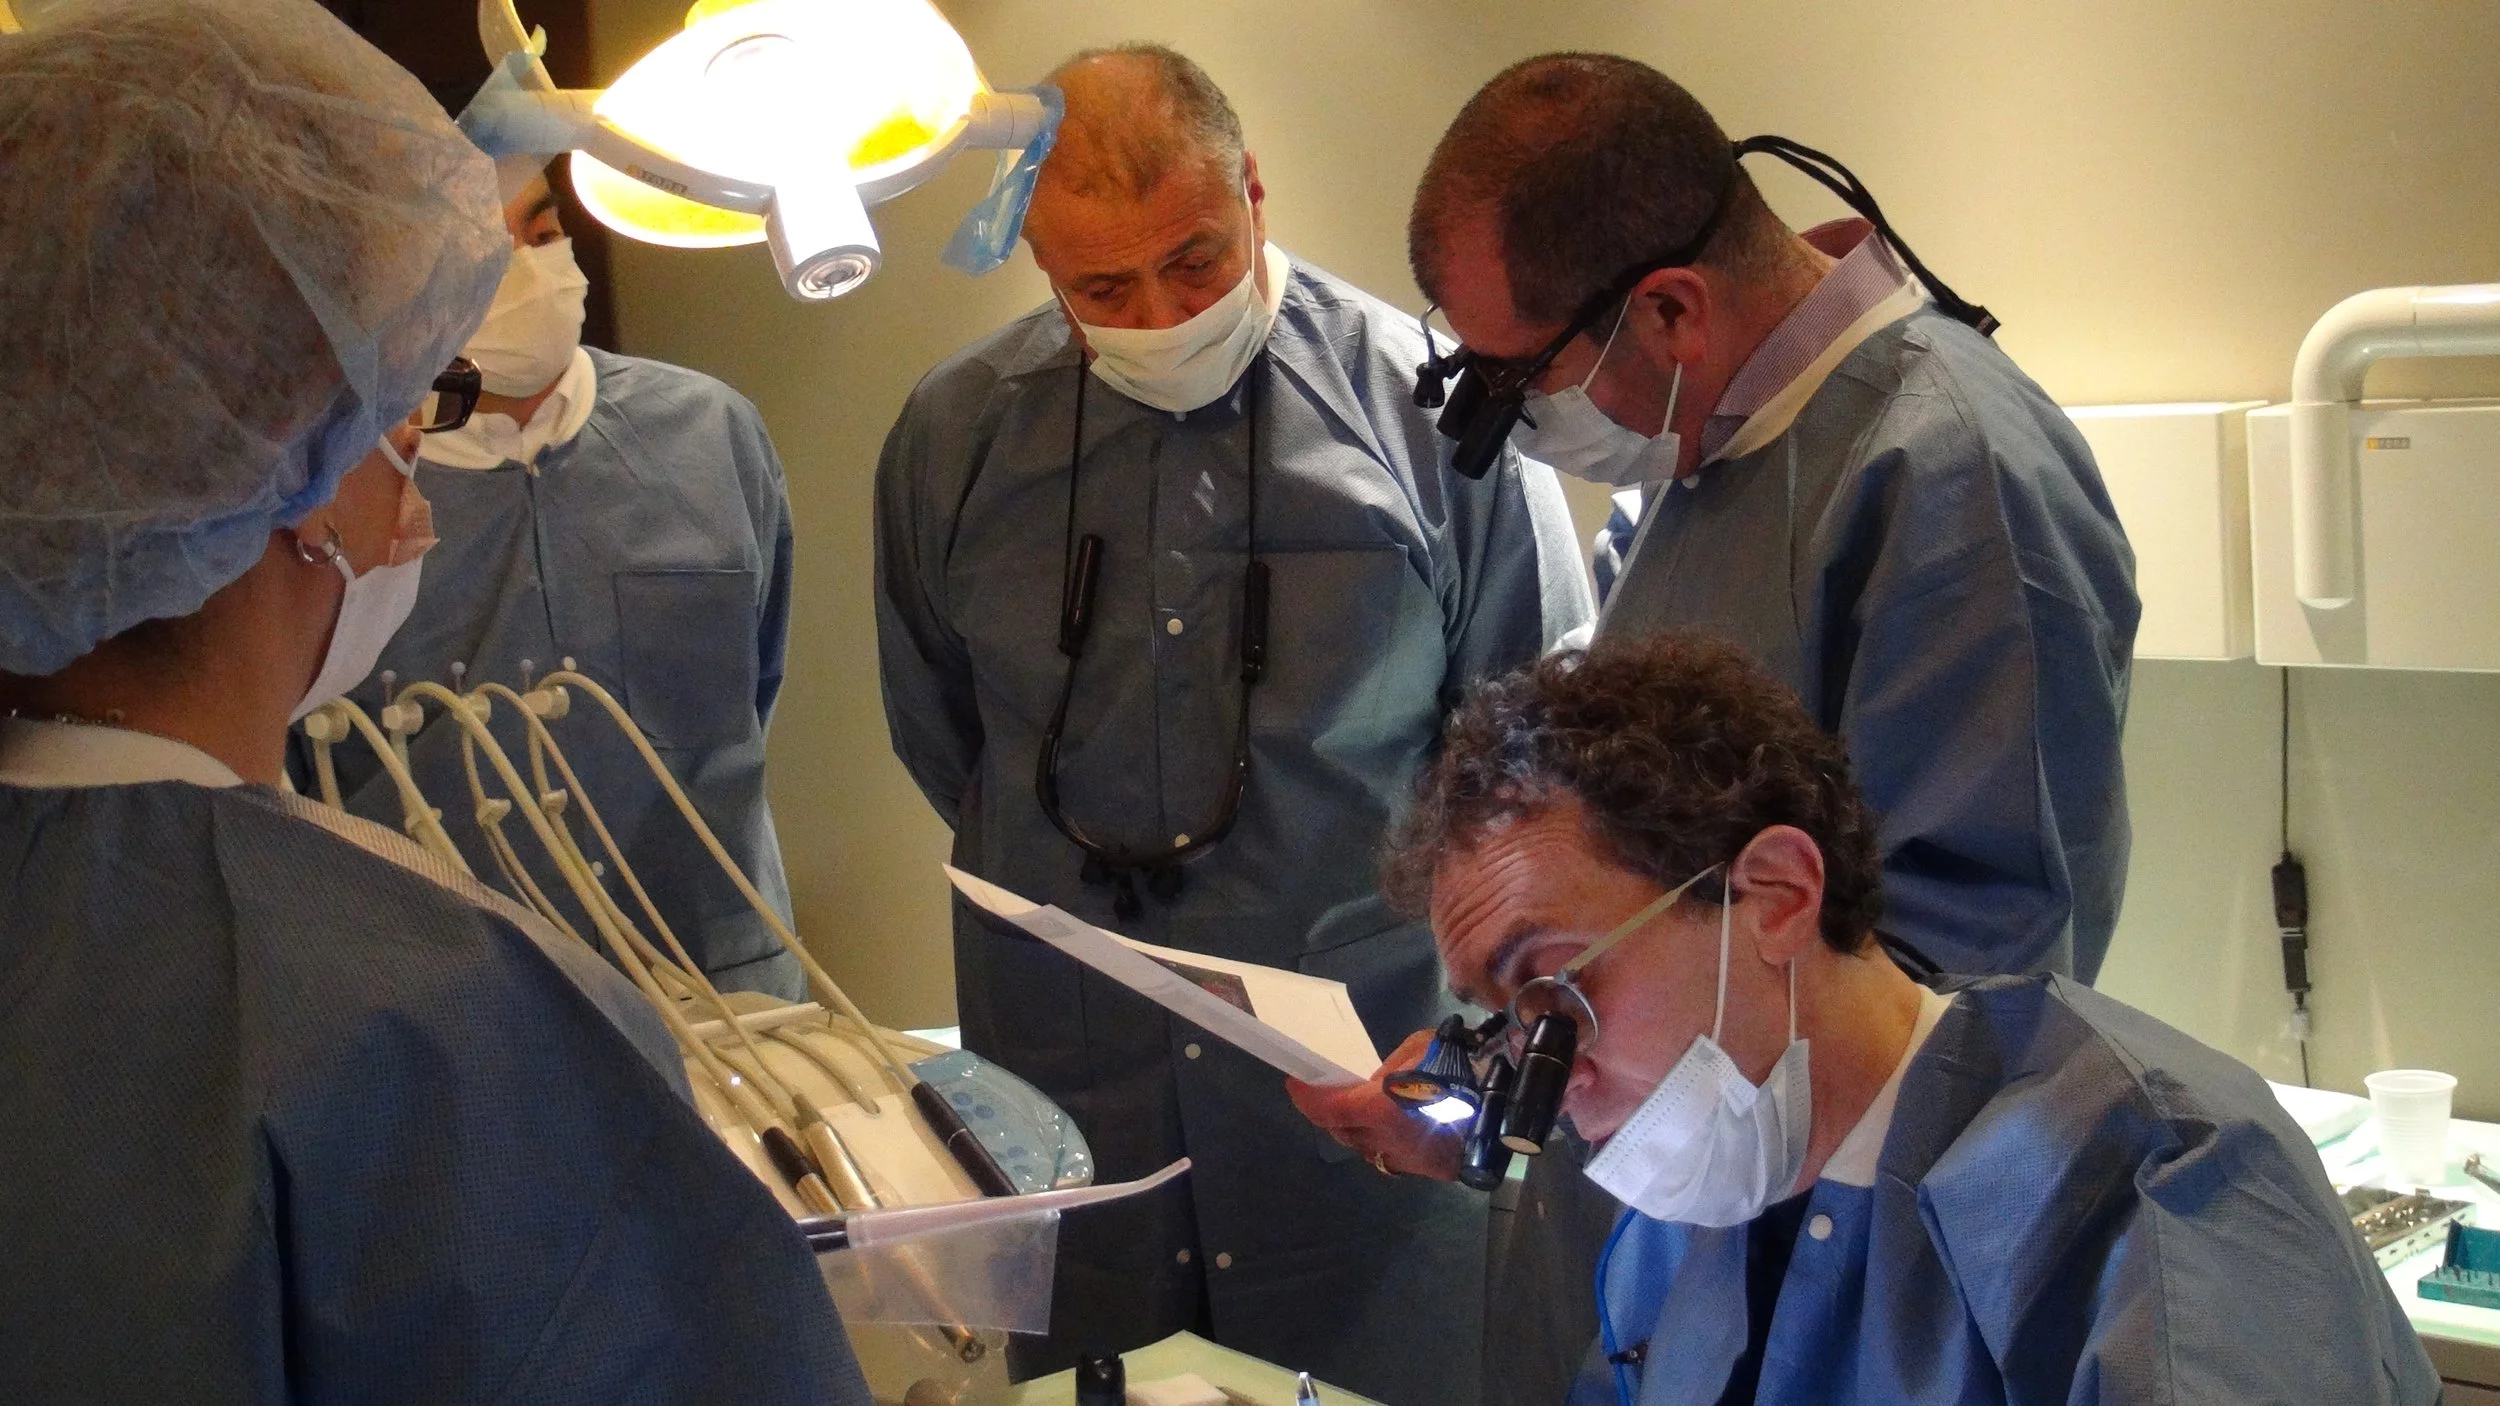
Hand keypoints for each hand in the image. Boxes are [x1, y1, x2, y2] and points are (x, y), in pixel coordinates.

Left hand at [1286, 1029, 1465, 1180]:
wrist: (1502, 1116)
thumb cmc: (1460, 1072)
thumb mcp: (1422, 1047)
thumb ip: (1389, 1066)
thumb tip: (1375, 1081)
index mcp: (1378, 1108)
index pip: (1326, 1108)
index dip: (1306, 1096)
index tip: (1295, 1081)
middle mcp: (1382, 1140)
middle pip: (1338, 1130)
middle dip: (1326, 1111)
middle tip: (1324, 1088)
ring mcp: (1401, 1160)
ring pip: (1361, 1146)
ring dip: (1351, 1127)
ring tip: (1353, 1104)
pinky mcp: (1418, 1169)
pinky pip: (1384, 1153)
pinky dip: (1376, 1138)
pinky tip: (1387, 1122)